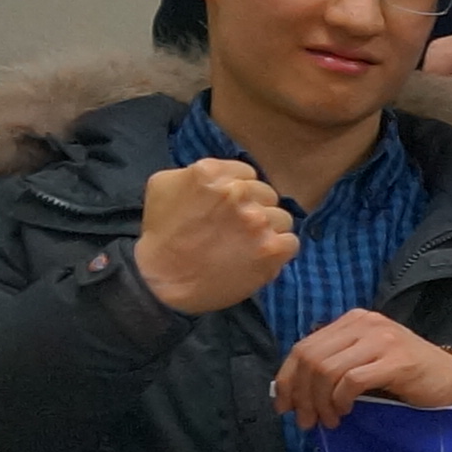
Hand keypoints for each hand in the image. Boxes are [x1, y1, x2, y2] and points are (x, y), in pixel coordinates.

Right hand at [136, 156, 296, 313]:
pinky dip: (279, 250)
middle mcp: (237, 193)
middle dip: (255, 209)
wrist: (162, 280)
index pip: (248, 174)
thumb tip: (223, 176)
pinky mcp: (271, 248)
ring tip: (247, 245)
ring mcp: (257, 220)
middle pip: (267, 194)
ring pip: (282, 218)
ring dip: (269, 230)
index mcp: (212, 173)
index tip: (230, 208)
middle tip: (236, 229)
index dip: (241, 192)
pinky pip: (291, 242)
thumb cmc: (160, 234)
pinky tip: (260, 257)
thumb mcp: (163, 186)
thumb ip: (195, 172)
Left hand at [270, 308, 451, 429]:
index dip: (287, 379)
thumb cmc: (404, 374)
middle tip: (306, 421)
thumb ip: (333, 365)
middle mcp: (365, 323)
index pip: (304, 346)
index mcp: (352, 320)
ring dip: (320, 402)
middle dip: (302, 395)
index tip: (284, 406)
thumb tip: (291, 391)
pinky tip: (346, 411)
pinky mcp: (397, 360)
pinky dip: (341, 400)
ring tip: (328, 420)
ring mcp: (382, 339)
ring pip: (328, 369)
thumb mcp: (363, 361)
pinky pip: (352, 381)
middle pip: (312, 358)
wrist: (451, 377)